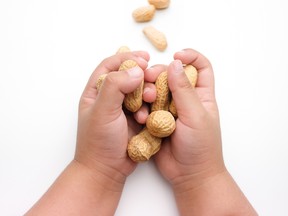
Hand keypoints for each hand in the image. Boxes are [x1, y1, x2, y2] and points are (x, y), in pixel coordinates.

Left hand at [75, 51, 149, 182]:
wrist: (106, 170)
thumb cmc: (98, 142)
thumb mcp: (103, 111)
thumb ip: (116, 87)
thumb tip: (136, 70)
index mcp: (96, 91)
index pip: (110, 66)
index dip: (126, 58)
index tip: (144, 58)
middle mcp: (109, 97)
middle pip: (127, 76)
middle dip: (141, 76)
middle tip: (151, 78)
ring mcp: (122, 109)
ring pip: (139, 91)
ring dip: (147, 92)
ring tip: (150, 98)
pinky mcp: (134, 120)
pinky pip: (145, 107)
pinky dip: (149, 108)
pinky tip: (147, 116)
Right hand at [146, 49, 224, 187]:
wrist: (189, 176)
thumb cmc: (201, 147)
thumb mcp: (195, 116)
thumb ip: (184, 90)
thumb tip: (175, 63)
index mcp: (201, 95)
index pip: (200, 67)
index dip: (190, 56)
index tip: (176, 55)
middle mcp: (185, 99)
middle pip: (172, 75)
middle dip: (160, 73)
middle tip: (150, 77)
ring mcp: (169, 110)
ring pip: (156, 90)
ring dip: (148, 91)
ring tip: (145, 100)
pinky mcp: (156, 121)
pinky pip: (147, 107)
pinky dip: (142, 107)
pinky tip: (140, 114)